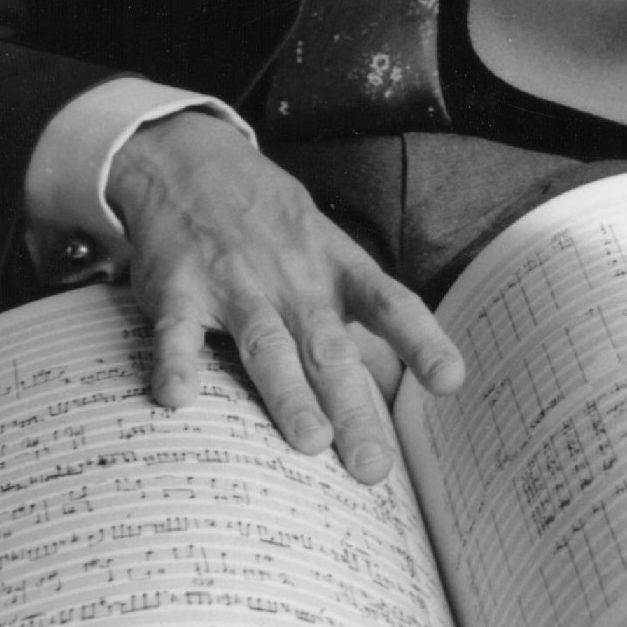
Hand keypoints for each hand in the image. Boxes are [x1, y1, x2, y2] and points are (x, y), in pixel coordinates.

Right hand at [107, 112, 462, 482]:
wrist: (190, 161)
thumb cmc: (269, 222)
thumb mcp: (324, 251)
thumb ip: (352, 313)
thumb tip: (394, 383)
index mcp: (336, 269)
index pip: (389, 304)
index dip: (422, 341)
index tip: (450, 381)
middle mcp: (293, 278)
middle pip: (329, 347)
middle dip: (353, 407)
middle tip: (373, 466)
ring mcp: (235, 282)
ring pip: (266, 342)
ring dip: (288, 393)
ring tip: (310, 442)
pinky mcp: (179, 288)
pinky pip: (178, 330)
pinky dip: (177, 361)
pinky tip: (178, 398)